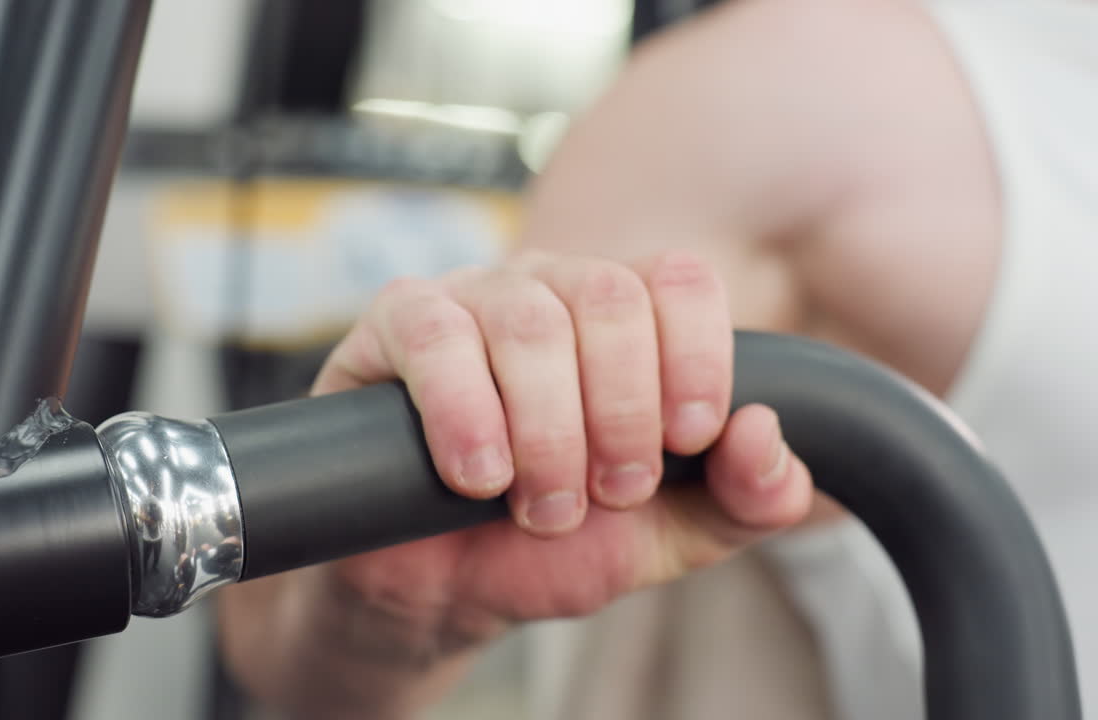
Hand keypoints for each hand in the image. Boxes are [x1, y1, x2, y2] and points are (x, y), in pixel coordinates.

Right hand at [308, 249, 812, 641]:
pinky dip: (467, 415)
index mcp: (622, 318)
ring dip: (546, 434)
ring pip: (527, 322)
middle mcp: (549, 287)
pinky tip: (475, 475)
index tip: (683, 445)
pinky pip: (437, 336)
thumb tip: (765, 430)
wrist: (442, 589)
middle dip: (620, 416)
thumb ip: (745, 499)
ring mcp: (470, 297)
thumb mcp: (667, 535)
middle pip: (609, 298)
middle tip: (605, 495)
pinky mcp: (398, 323)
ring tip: (538, 508)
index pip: (680, 280)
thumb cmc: (548, 545)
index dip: (696, 360)